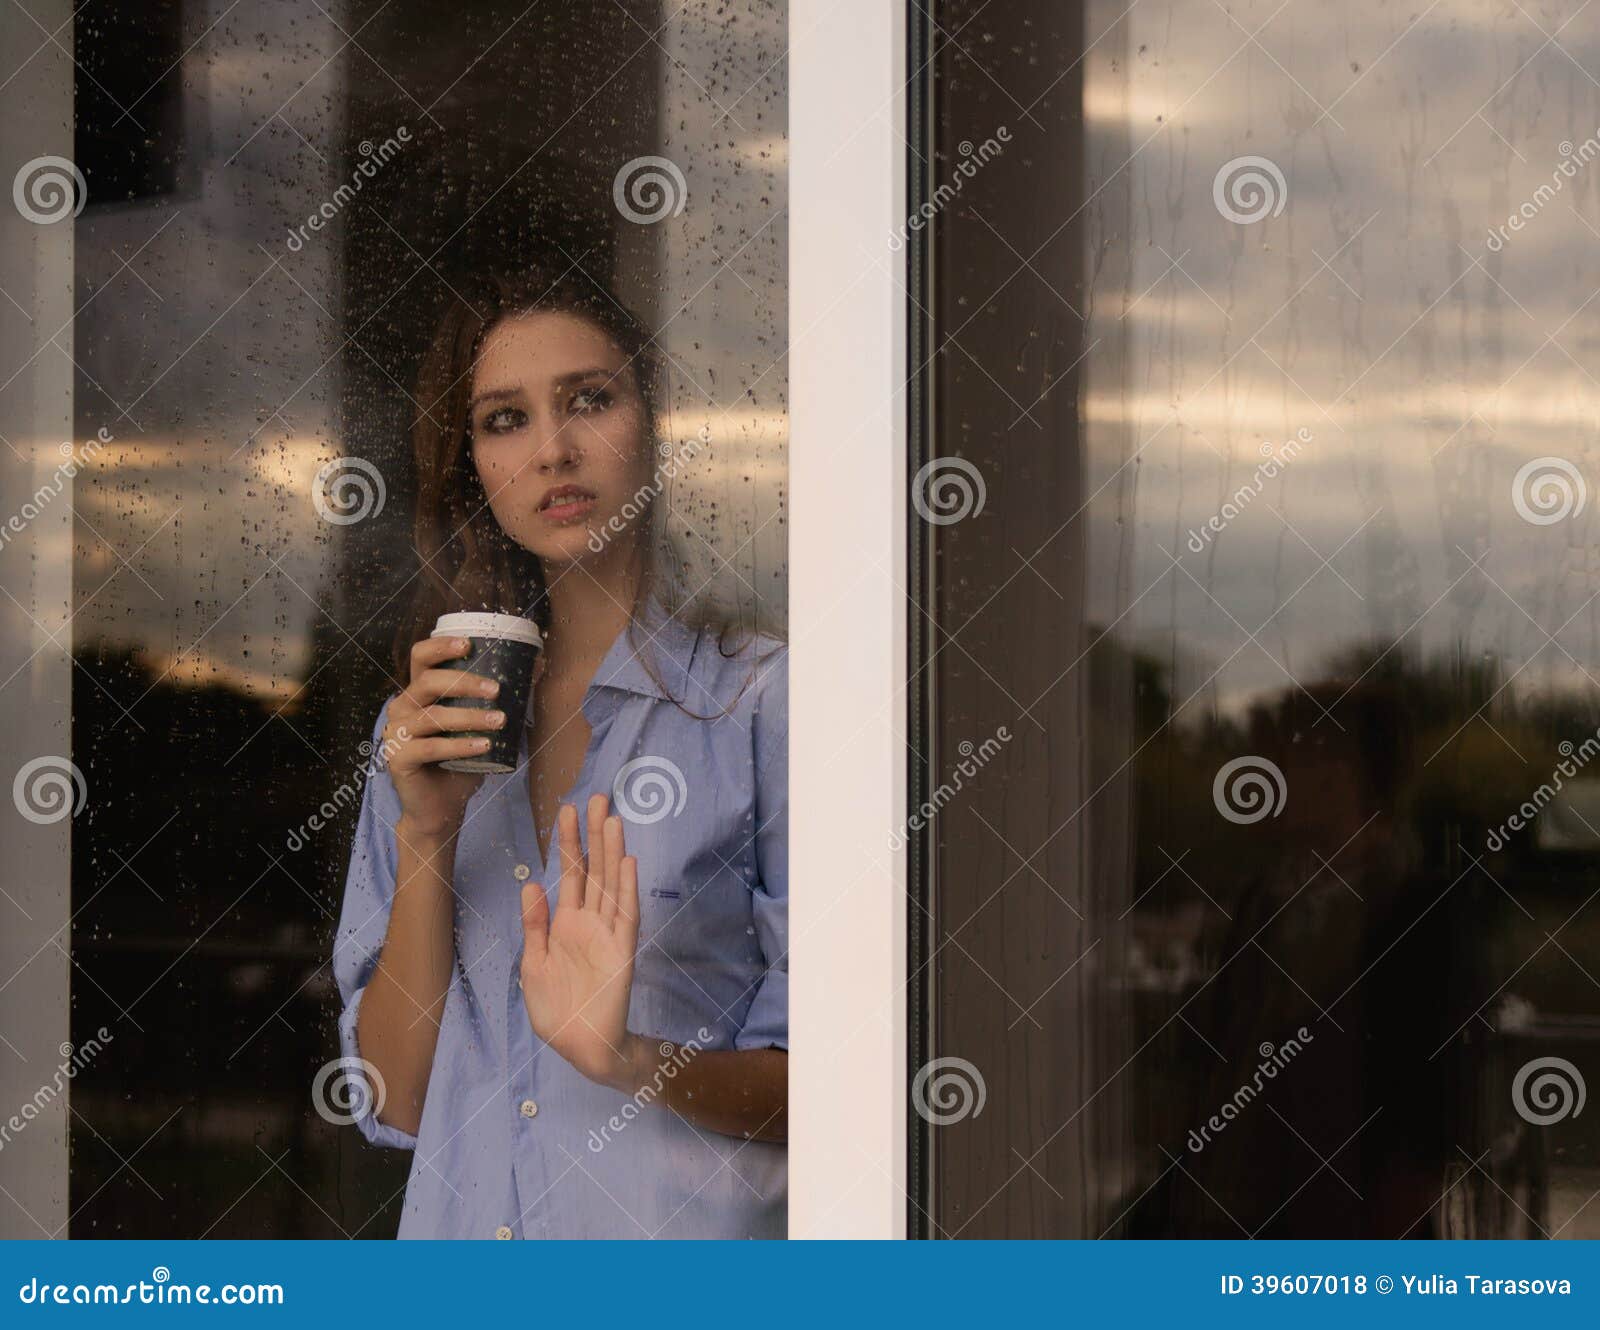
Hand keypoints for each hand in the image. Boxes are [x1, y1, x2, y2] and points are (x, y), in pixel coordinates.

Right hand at [383, 635, 506, 841]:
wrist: (441, 808)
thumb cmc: (461, 761)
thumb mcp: (480, 726)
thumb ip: (497, 699)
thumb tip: (536, 667)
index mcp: (418, 693)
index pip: (420, 657)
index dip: (441, 646)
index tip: (469, 645)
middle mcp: (402, 708)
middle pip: (428, 681)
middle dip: (465, 682)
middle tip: (495, 690)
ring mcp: (396, 733)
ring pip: (433, 716)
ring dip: (470, 717)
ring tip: (499, 721)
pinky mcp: (398, 758)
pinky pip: (431, 747)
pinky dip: (460, 745)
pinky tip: (484, 746)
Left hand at [519, 794, 642, 1090]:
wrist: (579, 1046)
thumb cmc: (555, 1009)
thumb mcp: (533, 964)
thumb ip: (535, 925)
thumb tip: (531, 884)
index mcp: (565, 924)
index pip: (569, 874)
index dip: (569, 843)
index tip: (568, 810)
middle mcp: (589, 921)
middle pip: (594, 869)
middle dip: (594, 834)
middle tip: (598, 797)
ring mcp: (607, 933)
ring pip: (611, 883)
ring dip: (612, 851)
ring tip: (613, 818)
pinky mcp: (622, 949)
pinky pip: (624, 913)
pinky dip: (626, 887)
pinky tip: (627, 861)